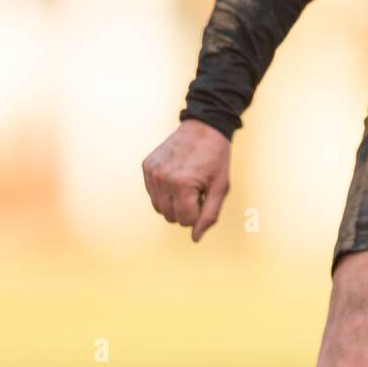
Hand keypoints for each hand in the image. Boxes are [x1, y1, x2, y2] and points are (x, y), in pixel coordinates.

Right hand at [142, 120, 230, 242]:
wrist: (204, 127)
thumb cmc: (216, 159)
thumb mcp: (220, 188)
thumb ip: (209, 216)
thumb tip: (195, 238)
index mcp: (182, 185)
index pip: (186, 221)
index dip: (199, 212)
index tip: (205, 195)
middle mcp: (162, 179)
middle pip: (171, 218)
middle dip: (185, 210)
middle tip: (196, 190)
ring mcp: (152, 172)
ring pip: (159, 208)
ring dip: (174, 203)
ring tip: (186, 184)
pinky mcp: (146, 166)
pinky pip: (153, 194)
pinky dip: (164, 192)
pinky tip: (176, 177)